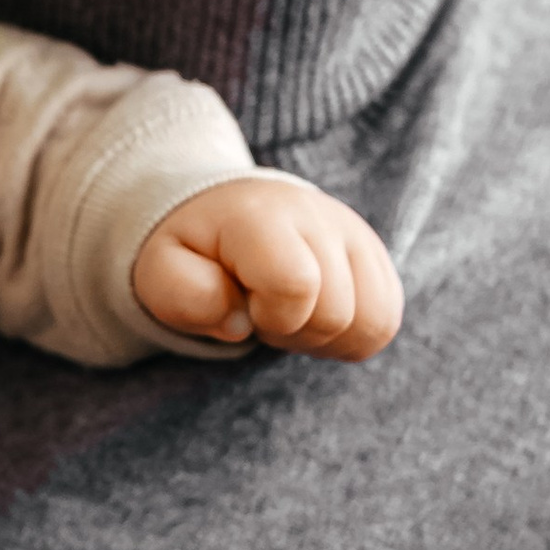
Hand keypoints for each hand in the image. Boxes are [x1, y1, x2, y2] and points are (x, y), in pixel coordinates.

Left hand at [135, 175, 402, 360]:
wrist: (224, 211)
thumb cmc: (194, 251)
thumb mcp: (163, 273)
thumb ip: (186, 297)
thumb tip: (238, 324)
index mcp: (260, 216)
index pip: (296, 285)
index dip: (272, 317)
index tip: (247, 309)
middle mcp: (319, 215)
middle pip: (337, 313)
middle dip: (295, 331)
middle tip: (263, 311)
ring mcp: (354, 233)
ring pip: (374, 322)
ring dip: (327, 337)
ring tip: (290, 314)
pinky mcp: (376, 255)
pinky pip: (387, 321)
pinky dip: (351, 335)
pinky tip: (314, 316)